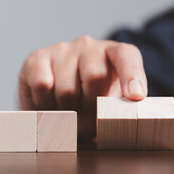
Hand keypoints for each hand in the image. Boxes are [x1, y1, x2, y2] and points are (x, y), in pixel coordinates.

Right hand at [18, 35, 146, 137]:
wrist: (56, 94)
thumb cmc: (89, 101)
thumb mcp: (107, 106)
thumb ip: (112, 113)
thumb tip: (103, 126)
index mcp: (114, 54)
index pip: (127, 57)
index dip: (132, 76)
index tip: (135, 96)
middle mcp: (89, 46)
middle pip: (94, 76)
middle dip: (90, 104)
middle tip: (86, 114)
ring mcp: (62, 50)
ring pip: (66, 88)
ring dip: (66, 110)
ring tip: (67, 111)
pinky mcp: (37, 58)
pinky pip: (42, 85)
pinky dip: (44, 103)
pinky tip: (48, 104)